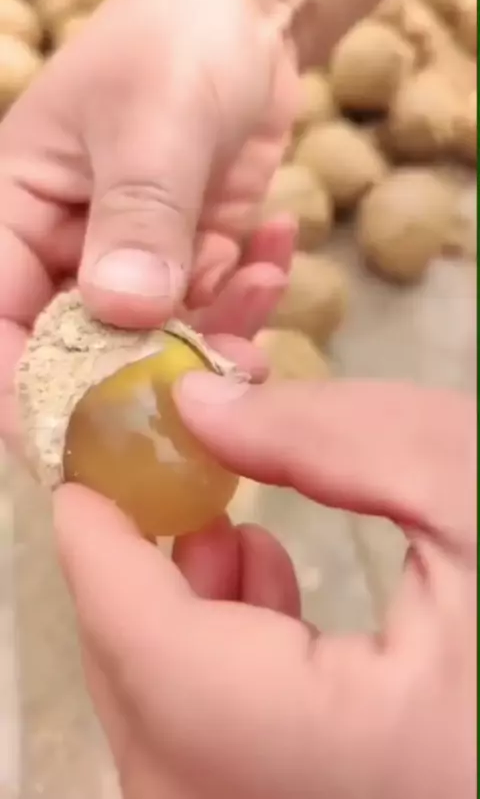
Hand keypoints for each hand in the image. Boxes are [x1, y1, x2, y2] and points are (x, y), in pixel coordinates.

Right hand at [0, 0, 432, 446]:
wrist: (246, 15)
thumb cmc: (174, 48)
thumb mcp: (152, 125)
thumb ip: (137, 218)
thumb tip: (126, 311)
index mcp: (18, 213)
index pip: (0, 319)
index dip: (29, 384)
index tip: (81, 433)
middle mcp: (66, 249)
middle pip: (83, 346)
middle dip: (146, 369)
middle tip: (217, 375)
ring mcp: (131, 259)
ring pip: (155, 335)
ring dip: (212, 330)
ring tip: (261, 288)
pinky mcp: (188, 259)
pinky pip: (208, 304)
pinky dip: (245, 292)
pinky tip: (274, 247)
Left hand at [55, 376, 475, 798]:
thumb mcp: (476, 486)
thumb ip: (336, 437)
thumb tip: (201, 405)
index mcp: (357, 762)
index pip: (156, 661)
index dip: (100, 554)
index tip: (85, 474)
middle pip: (149, 713)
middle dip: (134, 588)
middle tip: (171, 490)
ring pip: (172, 749)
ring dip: (171, 632)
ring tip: (229, 537)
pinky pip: (221, 769)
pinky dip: (217, 678)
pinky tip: (269, 596)